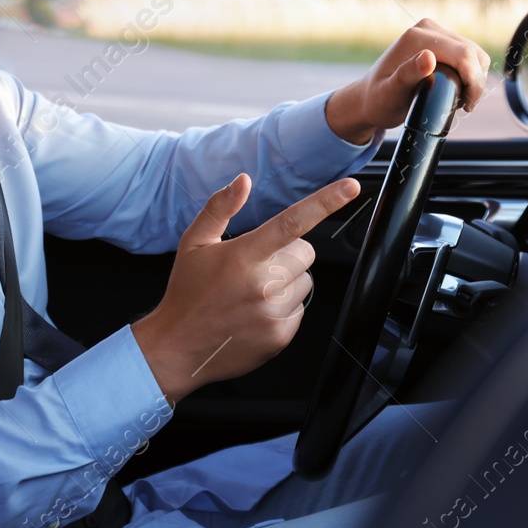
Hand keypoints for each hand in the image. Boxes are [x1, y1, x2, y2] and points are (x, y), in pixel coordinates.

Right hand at [131, 173, 360, 404]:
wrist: (178, 347)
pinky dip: (283, 307)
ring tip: (253, 292)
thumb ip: (219, 208)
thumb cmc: (186, 292)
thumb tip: (243, 180)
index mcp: (243, 256)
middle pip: (306, 252)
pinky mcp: (280, 336)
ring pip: (305, 281)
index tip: (350, 187)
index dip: (325, 202)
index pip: (292, 222)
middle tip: (257, 265)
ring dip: (287, 282)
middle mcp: (262, 284)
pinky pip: (299, 309)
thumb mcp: (193, 243)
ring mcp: (273, 313)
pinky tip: (255, 312)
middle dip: (288, 253)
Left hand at [326, 18, 490, 144]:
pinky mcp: (441, 40)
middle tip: (463, 105)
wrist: (371, 98)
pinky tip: (458, 89)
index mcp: (417, 38)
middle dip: (475, 82)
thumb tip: (428, 57)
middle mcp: (427, 29)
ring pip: (475, 54)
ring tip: (459, 99)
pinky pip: (469, 55)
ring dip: (474, 78)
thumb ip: (408, 74)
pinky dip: (470, 73)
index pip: (464, 54)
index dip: (474, 81)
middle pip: (473, 53)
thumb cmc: (379, 100)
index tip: (467, 105)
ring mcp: (435, 32)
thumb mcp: (391, 92)